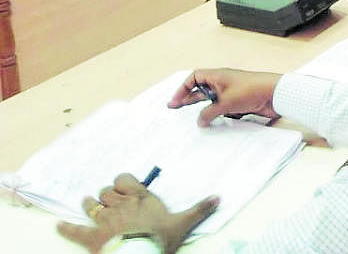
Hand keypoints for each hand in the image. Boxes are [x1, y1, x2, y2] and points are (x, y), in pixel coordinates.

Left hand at [56, 173, 218, 253]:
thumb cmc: (161, 237)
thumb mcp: (183, 223)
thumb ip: (200, 209)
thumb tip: (219, 197)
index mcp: (140, 198)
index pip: (124, 180)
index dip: (121, 182)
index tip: (122, 185)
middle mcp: (120, 204)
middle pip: (107, 192)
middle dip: (106, 194)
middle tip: (109, 199)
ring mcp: (104, 220)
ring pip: (92, 205)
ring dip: (89, 204)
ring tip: (88, 203)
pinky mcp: (92, 237)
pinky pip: (75, 229)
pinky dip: (66, 228)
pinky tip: (58, 226)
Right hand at [167, 68, 281, 126]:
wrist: (277, 95)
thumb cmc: (252, 90)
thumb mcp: (226, 102)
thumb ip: (209, 112)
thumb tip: (199, 121)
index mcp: (218, 76)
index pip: (195, 78)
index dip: (183, 88)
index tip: (174, 102)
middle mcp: (223, 83)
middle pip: (201, 90)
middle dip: (189, 100)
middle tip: (175, 110)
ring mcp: (232, 93)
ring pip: (213, 102)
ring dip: (205, 110)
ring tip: (193, 121)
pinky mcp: (240, 103)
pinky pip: (224, 110)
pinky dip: (218, 116)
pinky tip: (213, 125)